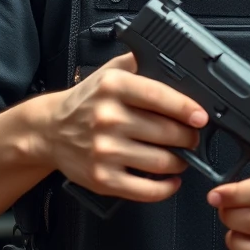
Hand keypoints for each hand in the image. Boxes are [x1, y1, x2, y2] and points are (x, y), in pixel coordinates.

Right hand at [38, 52, 206, 203]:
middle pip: (166, 132)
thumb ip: (140, 60)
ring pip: (161, 161)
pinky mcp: (101, 179)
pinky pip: (144, 190)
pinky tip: (171, 180)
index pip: (159, 96)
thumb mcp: (110, 71)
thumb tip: (174, 61)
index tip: (201, 116)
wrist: (48, 131)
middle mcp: (108, 118)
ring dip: (180, 160)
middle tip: (193, 136)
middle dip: (189, 137)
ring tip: (183, 155)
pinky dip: (165, 188)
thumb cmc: (86, 101)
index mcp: (114, 87)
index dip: (186, 107)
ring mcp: (104, 151)